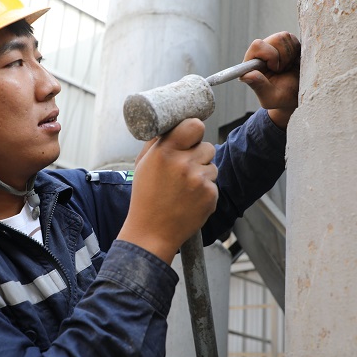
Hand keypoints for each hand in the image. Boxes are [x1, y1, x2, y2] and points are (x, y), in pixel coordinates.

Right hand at [118, 119, 217, 263]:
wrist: (151, 232)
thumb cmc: (145, 197)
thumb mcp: (143, 165)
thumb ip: (157, 142)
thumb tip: (172, 123)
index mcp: (165, 152)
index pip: (195, 125)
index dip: (194, 130)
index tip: (191, 136)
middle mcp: (184, 164)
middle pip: (208, 146)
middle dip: (199, 155)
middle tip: (184, 169)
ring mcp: (199, 181)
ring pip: (213, 166)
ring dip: (203, 173)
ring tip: (185, 188)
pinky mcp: (211, 196)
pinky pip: (213, 184)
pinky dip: (205, 190)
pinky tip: (190, 200)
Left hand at [240, 31, 300, 127]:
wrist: (297, 96)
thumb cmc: (282, 99)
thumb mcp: (270, 97)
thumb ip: (259, 86)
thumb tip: (247, 75)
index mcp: (252, 65)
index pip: (257, 45)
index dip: (270, 55)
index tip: (276, 69)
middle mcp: (260, 53)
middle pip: (275, 39)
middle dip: (284, 56)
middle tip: (283, 70)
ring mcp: (273, 47)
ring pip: (284, 37)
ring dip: (290, 54)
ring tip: (288, 68)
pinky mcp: (285, 44)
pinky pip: (293, 39)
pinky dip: (297, 51)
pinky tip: (294, 62)